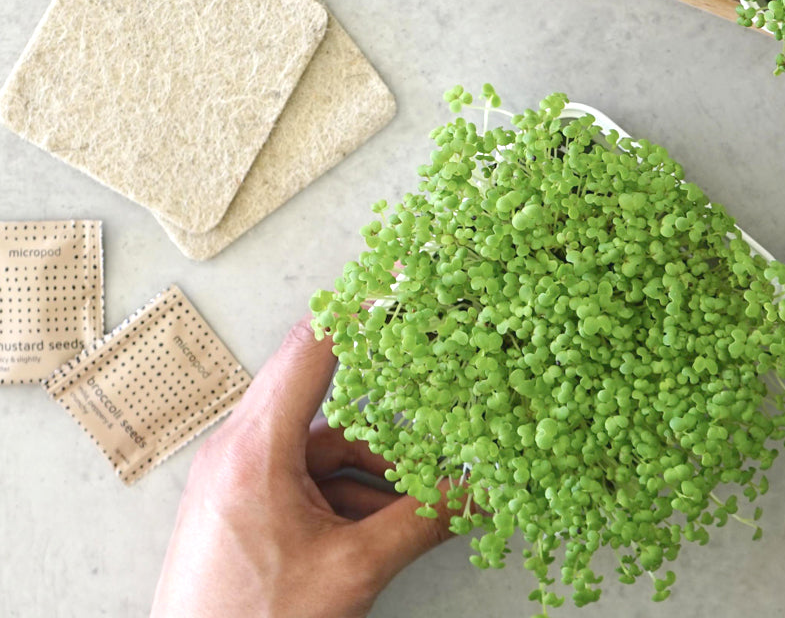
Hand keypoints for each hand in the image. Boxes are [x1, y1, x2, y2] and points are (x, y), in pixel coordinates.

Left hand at [151, 319, 452, 617]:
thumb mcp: (351, 570)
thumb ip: (421, 522)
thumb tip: (478, 492)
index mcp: (255, 448)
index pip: (311, 347)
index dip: (360, 309)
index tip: (398, 281)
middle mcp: (239, 450)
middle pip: (322, 394)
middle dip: (383, 403)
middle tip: (429, 382)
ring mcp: (238, 479)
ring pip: (320, 444)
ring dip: (371, 466)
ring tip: (417, 496)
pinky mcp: (244, 506)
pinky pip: (305, 476)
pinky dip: (347, 492)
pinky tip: (385, 524)